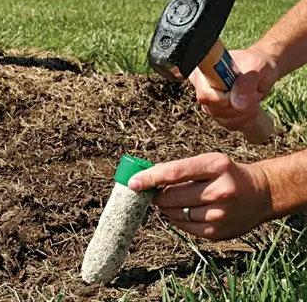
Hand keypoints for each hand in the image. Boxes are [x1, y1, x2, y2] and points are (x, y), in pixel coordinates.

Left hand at [128, 153, 271, 239]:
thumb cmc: (228, 174)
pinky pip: (185, 227)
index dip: (150, 178)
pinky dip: (177, 219)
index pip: (174, 172)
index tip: (133, 183)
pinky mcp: (218, 232)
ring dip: (166, 208)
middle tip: (153, 193)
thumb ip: (180, 169)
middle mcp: (220, 190)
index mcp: (216, 165)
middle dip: (156, 196)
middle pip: (172, 197)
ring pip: (175, 214)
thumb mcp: (209, 162)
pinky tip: (183, 211)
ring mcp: (220, 213)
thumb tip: (148, 177)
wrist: (260, 194)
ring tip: (170, 201)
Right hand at [189, 46, 278, 131]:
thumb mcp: (255, 66)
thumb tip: (238, 105)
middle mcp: (204, 90)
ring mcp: (211, 105)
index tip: (240, 93)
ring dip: (245, 114)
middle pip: (214, 111)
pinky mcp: (220, 115)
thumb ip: (246, 83)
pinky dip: (246, 119)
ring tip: (254, 97)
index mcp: (205, 74)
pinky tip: (252, 107)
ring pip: (224, 120)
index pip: (205, 95)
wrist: (262, 70)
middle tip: (254, 93)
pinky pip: (231, 125)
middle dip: (239, 107)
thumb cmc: (256, 63)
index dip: (222, 99)